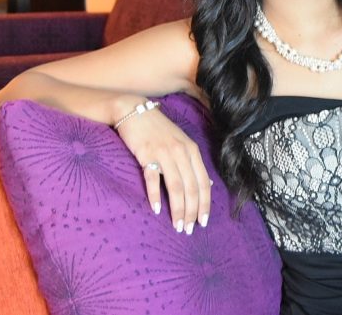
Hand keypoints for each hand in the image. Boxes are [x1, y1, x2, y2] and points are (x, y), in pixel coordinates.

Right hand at [114, 96, 212, 234]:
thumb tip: (206, 183)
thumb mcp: (180, 143)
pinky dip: (155, 195)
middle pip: (191, 187)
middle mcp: (181, 152)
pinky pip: (153, 178)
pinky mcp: (147, 154)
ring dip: (177, 208)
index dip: (204, 203)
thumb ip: (192, 162)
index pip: (203, 182)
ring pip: (176, 186)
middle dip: (191, 211)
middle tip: (187, 230)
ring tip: (176, 225)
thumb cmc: (158, 130)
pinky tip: (156, 209)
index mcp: (192, 150)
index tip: (203, 222)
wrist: (134, 111)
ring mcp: (164, 152)